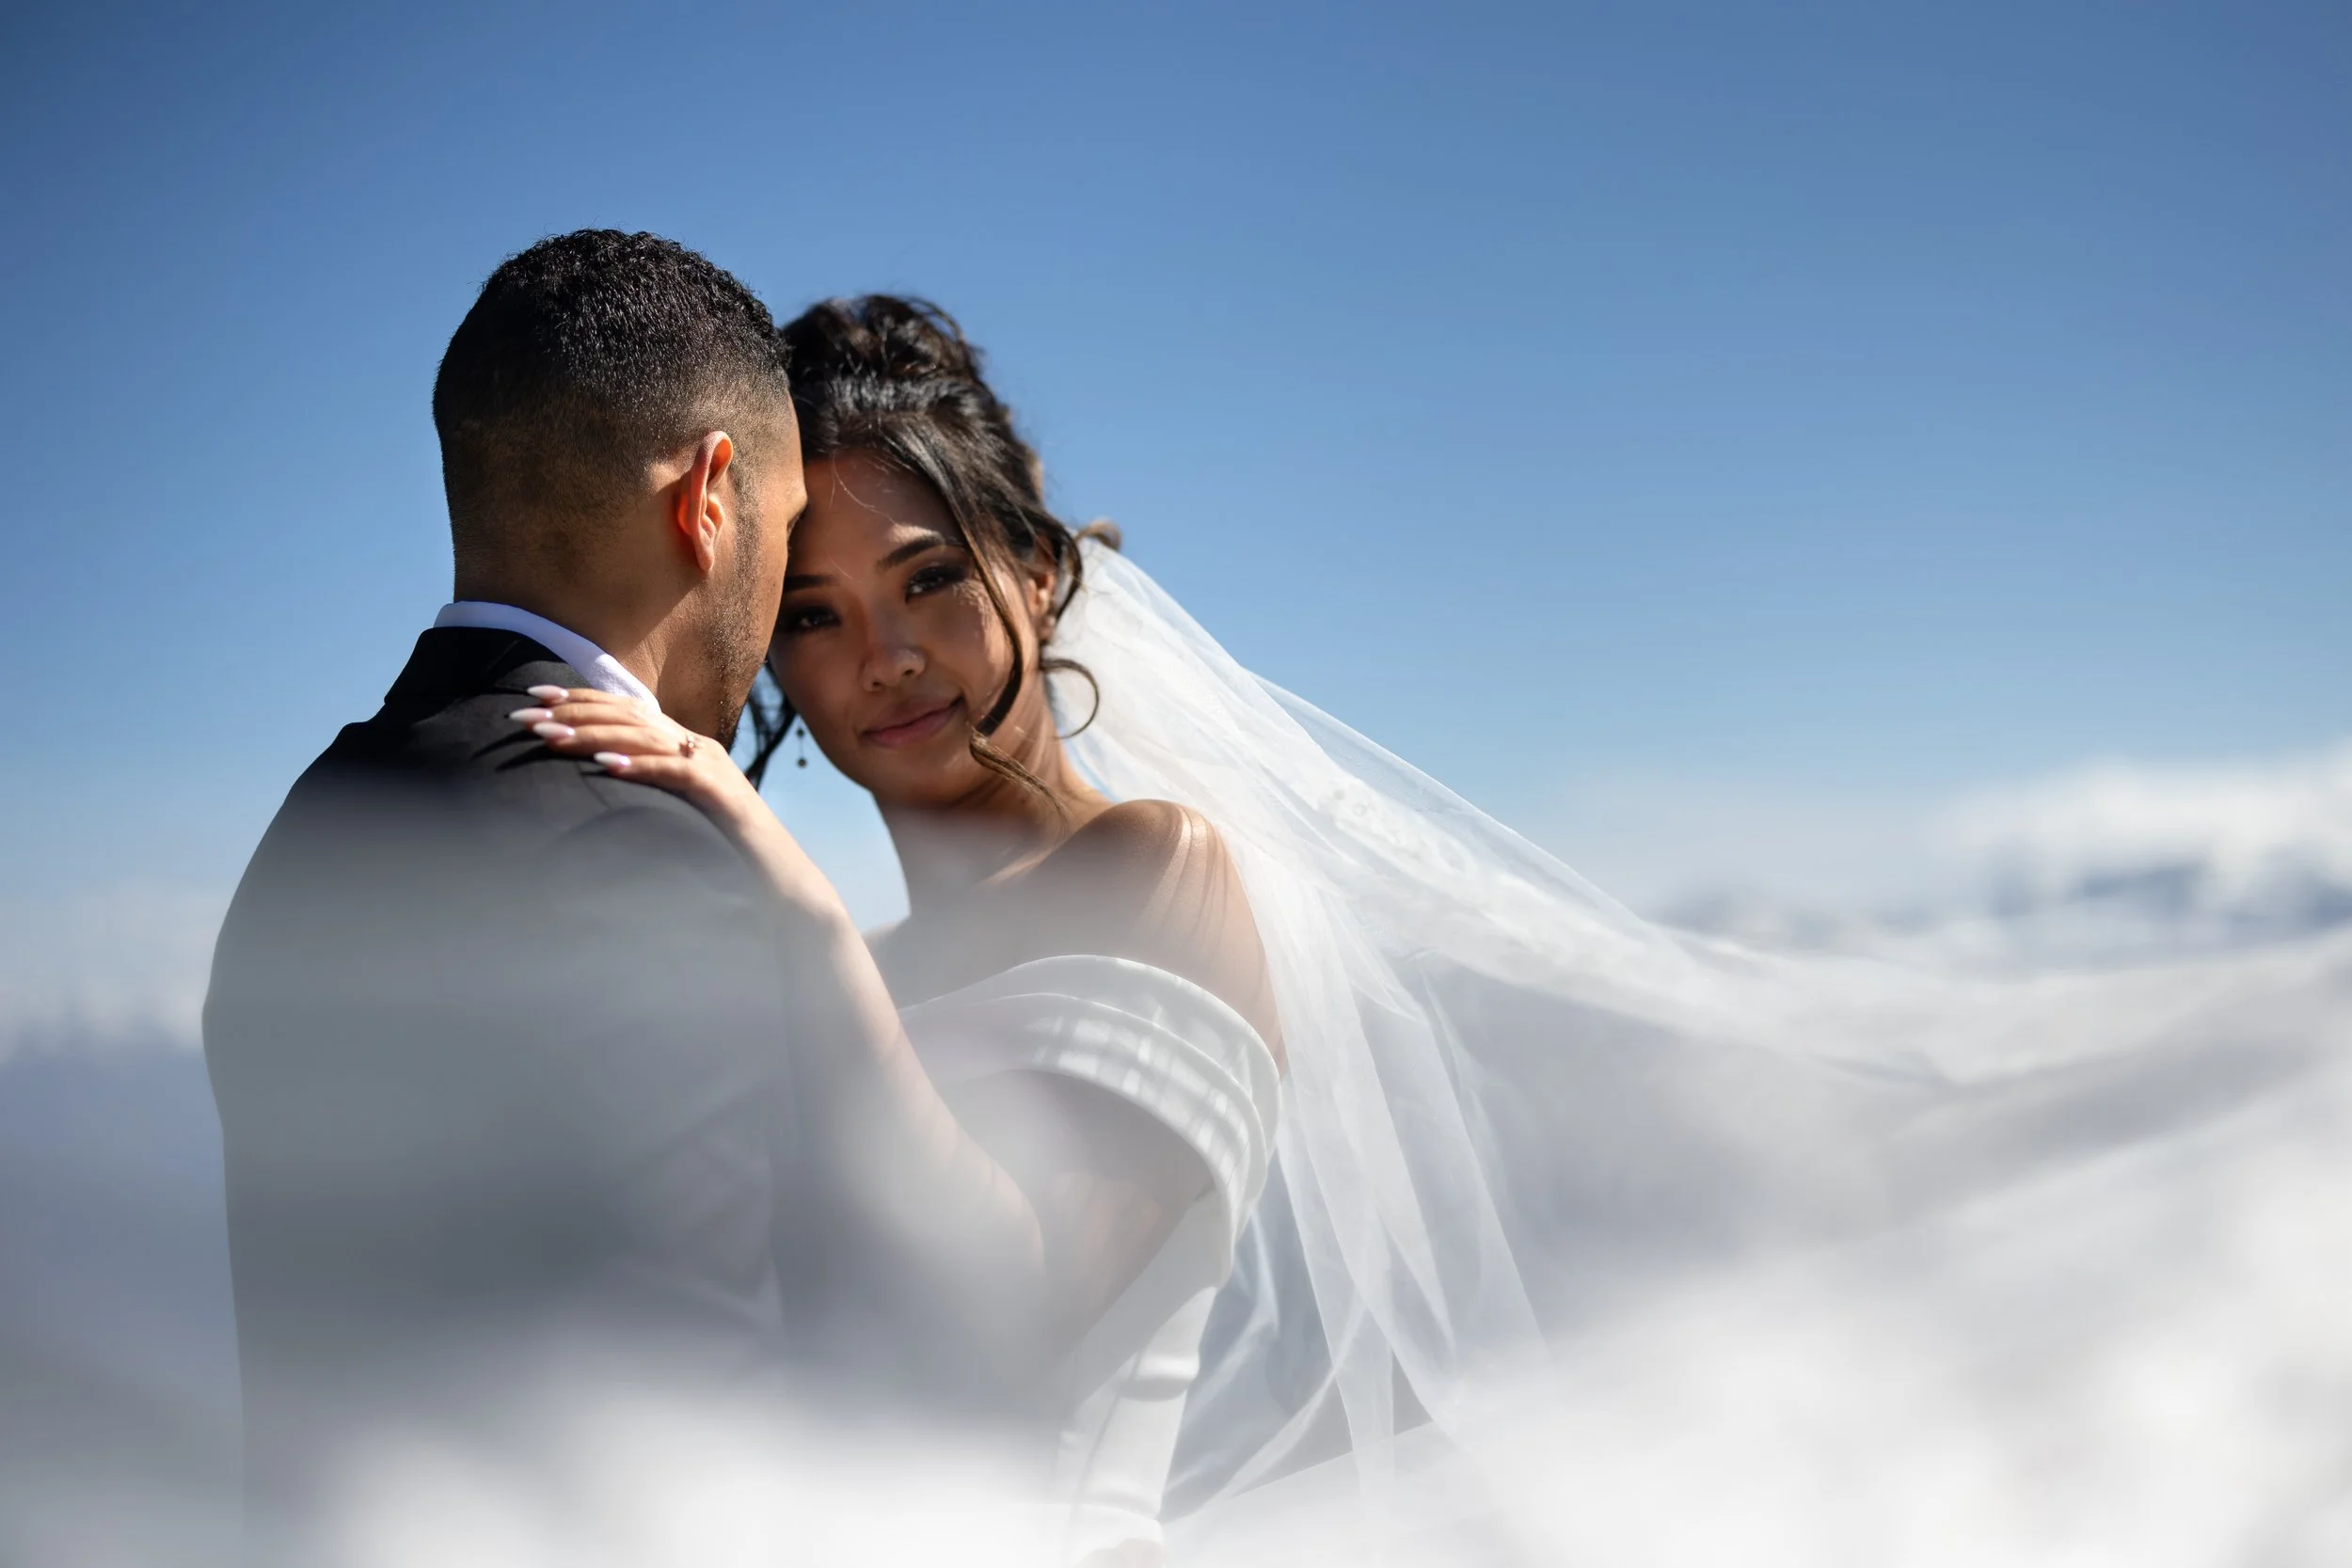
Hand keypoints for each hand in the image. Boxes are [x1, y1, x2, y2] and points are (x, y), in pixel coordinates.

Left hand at [508, 686, 766, 838]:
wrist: (782, 883)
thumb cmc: (724, 855)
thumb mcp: (676, 815)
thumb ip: (646, 793)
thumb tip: (594, 786)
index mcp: (686, 749)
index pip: (628, 711)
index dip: (581, 699)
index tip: (534, 697)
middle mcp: (699, 750)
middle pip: (630, 717)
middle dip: (573, 713)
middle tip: (525, 717)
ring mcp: (713, 769)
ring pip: (646, 739)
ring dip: (594, 735)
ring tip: (550, 736)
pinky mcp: (721, 795)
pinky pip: (677, 773)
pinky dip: (641, 766)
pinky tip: (606, 765)